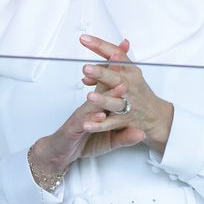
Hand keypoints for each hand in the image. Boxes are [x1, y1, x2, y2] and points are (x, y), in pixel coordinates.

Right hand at [30, 38, 135, 177]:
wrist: (61, 151)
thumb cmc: (85, 141)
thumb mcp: (109, 139)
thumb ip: (125, 136)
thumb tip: (142, 132)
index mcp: (99, 106)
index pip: (109, 85)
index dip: (117, 70)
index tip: (125, 52)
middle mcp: (90, 107)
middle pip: (100, 88)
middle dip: (110, 73)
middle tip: (119, 59)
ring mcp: (81, 117)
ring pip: (93, 104)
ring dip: (104, 95)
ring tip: (118, 88)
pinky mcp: (74, 128)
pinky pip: (83, 123)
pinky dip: (91, 119)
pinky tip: (98, 116)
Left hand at [78, 34, 174, 152]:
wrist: (155, 114)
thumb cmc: (136, 89)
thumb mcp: (127, 71)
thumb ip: (108, 62)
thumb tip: (88, 57)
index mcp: (128, 71)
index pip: (114, 55)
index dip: (99, 46)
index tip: (83, 38)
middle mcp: (128, 85)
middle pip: (114, 78)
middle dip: (101, 73)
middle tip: (87, 67)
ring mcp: (128, 103)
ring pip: (114, 102)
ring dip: (103, 99)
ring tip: (90, 97)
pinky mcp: (125, 120)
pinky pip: (110, 124)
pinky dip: (98, 125)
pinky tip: (86, 124)